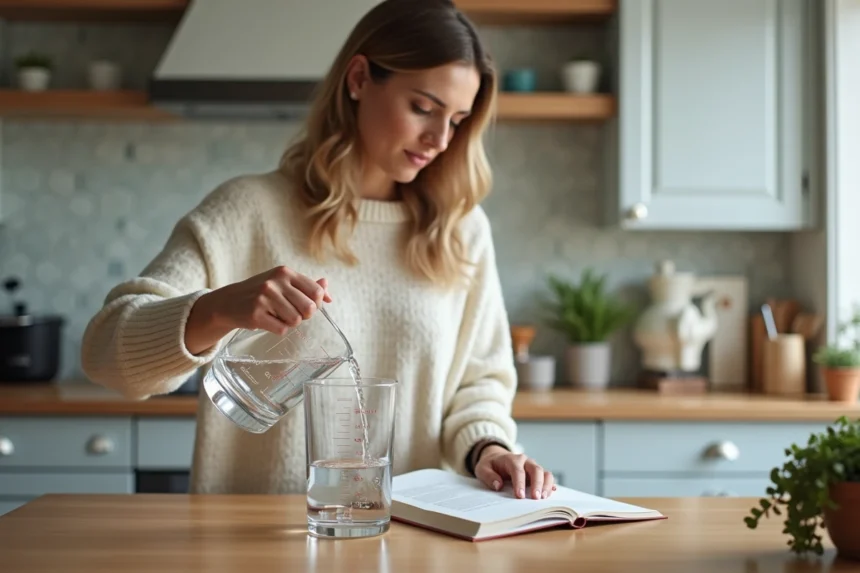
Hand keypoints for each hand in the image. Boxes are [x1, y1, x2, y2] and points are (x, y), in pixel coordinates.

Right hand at [185, 265, 331, 353]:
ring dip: (289, 323)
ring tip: (276, 316)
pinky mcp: (256, 313)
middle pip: (309, 308)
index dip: (316, 304)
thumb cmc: (261, 293)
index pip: (317, 291)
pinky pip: (282, 330)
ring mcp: (265, 297)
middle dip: (304, 316)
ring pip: (296, 321)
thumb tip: (327, 289)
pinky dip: (278, 329)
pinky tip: (268, 321)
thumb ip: (306, 285)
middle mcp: (276, 282)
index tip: (305, 306)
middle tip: (290, 313)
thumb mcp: (283, 283)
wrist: (228, 302)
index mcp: (285, 272)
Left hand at [474, 445, 555, 499]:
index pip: (517, 470)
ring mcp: (532, 466)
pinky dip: (550, 484)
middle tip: (536, 498)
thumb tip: (498, 485)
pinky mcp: (537, 473)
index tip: (520, 496)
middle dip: (537, 484)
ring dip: (546, 485)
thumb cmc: (490, 465)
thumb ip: (489, 476)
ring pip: (545, 473)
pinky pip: (547, 477)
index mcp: (511, 459)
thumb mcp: (482, 469)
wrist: (496, 457)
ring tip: (544, 498)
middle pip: (536, 470)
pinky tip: (552, 492)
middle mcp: (525, 461)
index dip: (519, 483)